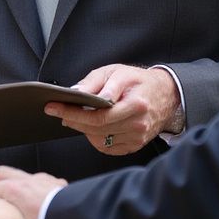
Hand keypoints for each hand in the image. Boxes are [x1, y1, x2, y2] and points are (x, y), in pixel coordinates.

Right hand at [0, 164, 66, 218]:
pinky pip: (44, 182)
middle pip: (2, 174)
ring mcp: (46, 179)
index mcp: (14, 193)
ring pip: (25, 176)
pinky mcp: (61, 184)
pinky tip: (45, 208)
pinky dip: (40, 192)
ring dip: (21, 189)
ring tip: (23, 209)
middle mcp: (28, 181)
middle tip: (0, 207)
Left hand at [44, 64, 179, 154]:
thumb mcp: (117, 72)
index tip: (53, 107)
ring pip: (100, 139)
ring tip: (72, 117)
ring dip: (82, 129)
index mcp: (136, 104)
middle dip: (73, 120)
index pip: (98, 115)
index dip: (73, 113)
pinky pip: (108, 146)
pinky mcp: (135, 145)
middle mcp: (138, 124)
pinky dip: (95, 138)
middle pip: (97, 129)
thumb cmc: (138, 81)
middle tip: (57, 111)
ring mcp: (138, 137)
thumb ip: (96, 82)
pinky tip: (89, 127)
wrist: (165, 95)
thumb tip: (75, 92)